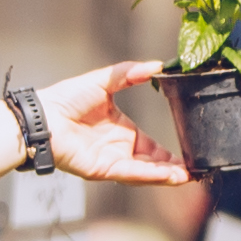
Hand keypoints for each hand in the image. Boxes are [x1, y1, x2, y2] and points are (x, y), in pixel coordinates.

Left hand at [28, 64, 193, 185]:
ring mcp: (110, 161)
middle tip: (195, 170)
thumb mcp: (104, 81)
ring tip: (187, 176)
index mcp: (121, 131)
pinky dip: (149, 175)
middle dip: (173, 169)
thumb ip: (130, 73)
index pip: (150, 147)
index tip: (189, 152)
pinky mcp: (101, 169)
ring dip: (165, 175)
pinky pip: (130, 174)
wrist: (44, 115)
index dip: (168, 153)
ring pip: (144, 173)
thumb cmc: (66, 98)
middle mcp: (118, 149)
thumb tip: (156, 64)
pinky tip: (169, 175)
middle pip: (151, 164)